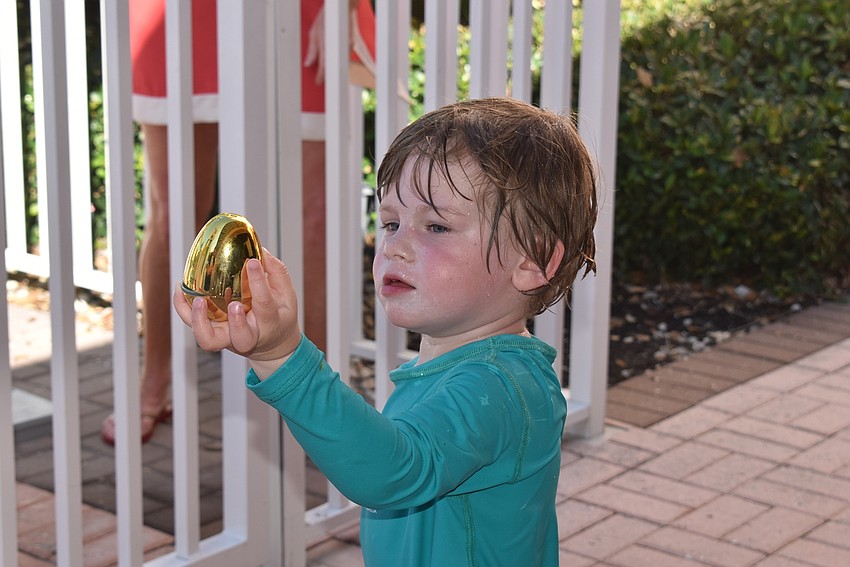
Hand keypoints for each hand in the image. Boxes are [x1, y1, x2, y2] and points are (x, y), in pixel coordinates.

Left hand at [172, 249, 301, 378]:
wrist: (271, 345)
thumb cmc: (280, 317)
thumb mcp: (287, 295)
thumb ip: (276, 272)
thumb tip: (259, 251)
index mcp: (270, 322)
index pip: (265, 304)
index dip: (258, 283)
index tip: (252, 262)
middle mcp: (248, 335)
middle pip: (241, 337)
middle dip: (236, 322)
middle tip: (233, 304)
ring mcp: (228, 337)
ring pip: (210, 340)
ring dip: (201, 321)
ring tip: (198, 300)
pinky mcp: (213, 334)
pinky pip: (194, 327)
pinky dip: (183, 310)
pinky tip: (181, 291)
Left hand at [302, 2, 360, 85]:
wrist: (342, 10)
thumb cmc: (328, 18)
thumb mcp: (314, 32)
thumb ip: (312, 50)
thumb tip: (308, 63)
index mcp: (326, 46)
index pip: (324, 67)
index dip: (320, 77)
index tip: (318, 82)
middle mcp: (338, 48)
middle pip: (333, 67)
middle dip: (327, 74)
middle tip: (321, 78)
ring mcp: (346, 47)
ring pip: (339, 62)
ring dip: (333, 66)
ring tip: (326, 69)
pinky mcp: (351, 46)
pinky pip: (344, 56)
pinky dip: (339, 58)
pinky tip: (334, 56)